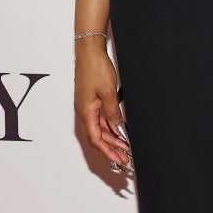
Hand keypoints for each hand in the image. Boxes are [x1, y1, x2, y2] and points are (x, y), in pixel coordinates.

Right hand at [74, 41, 132, 174]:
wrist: (90, 52)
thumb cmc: (96, 69)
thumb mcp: (109, 93)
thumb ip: (113, 114)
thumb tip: (119, 131)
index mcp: (86, 112)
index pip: (96, 139)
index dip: (108, 152)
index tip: (120, 160)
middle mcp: (86, 112)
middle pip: (99, 137)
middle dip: (112, 149)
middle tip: (126, 159)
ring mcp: (90, 107)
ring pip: (102, 129)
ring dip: (114, 139)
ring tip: (127, 148)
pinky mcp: (95, 101)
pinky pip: (103, 119)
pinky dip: (113, 127)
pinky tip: (122, 131)